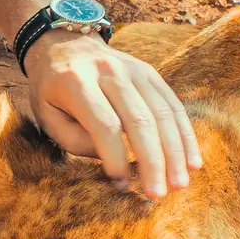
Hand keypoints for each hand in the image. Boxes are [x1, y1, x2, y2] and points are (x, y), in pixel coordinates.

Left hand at [23, 31, 201, 197]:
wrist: (62, 43)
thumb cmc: (51, 89)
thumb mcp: (46, 115)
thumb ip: (74, 140)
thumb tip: (114, 159)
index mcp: (76, 81)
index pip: (105, 124)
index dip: (115, 157)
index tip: (120, 184)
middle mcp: (109, 71)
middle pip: (140, 120)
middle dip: (152, 162)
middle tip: (158, 194)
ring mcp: (134, 69)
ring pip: (162, 114)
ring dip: (175, 153)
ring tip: (179, 184)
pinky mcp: (150, 73)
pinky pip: (173, 105)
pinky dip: (185, 135)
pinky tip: (192, 161)